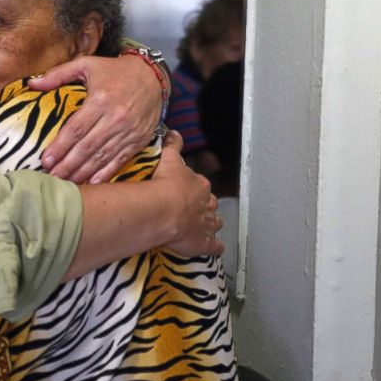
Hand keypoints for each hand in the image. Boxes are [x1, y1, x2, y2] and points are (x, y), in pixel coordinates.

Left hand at [29, 54, 163, 183]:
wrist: (152, 76)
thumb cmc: (114, 71)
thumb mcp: (86, 65)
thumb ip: (58, 74)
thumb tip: (32, 84)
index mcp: (100, 99)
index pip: (76, 128)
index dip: (60, 146)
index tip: (46, 160)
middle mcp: (115, 117)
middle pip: (87, 147)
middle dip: (67, 164)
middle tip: (52, 177)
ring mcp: (129, 131)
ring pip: (102, 156)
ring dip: (83, 172)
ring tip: (66, 183)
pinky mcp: (139, 140)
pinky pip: (120, 160)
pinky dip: (106, 173)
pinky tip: (92, 183)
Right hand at [155, 131, 224, 256]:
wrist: (164, 209)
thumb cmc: (166, 183)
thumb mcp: (169, 159)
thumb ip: (173, 146)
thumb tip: (175, 133)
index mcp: (200, 185)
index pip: (201, 185)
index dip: (195, 188)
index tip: (187, 189)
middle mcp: (207, 205)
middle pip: (211, 205)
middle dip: (206, 206)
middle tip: (195, 209)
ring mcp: (207, 225)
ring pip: (215, 224)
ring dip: (212, 225)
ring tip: (205, 227)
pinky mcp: (203, 243)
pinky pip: (214, 246)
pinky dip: (216, 247)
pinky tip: (216, 248)